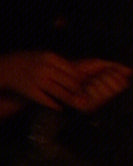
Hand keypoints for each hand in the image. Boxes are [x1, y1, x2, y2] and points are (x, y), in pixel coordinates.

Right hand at [0, 52, 131, 112]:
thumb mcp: (43, 56)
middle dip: (80, 91)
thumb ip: (60, 64)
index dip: (82, 80)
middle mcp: (44, 68)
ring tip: (80, 105)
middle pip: (68, 82)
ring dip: (71, 100)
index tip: (91, 86)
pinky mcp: (30, 91)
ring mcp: (37, 80)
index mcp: (50, 57)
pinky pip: (45, 99)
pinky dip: (54, 104)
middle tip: (90, 98)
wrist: (6, 67)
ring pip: (59, 92)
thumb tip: (81, 74)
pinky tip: (61, 108)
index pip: (72, 70)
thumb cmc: (28, 61)